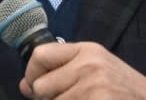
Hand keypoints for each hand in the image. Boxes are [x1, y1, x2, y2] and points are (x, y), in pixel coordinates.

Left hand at [20, 42, 145, 99]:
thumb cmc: (120, 87)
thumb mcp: (93, 68)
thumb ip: (60, 72)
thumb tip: (25, 85)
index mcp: (87, 50)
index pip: (40, 55)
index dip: (32, 73)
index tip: (37, 85)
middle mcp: (89, 65)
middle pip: (41, 86)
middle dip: (48, 98)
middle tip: (68, 98)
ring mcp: (94, 87)